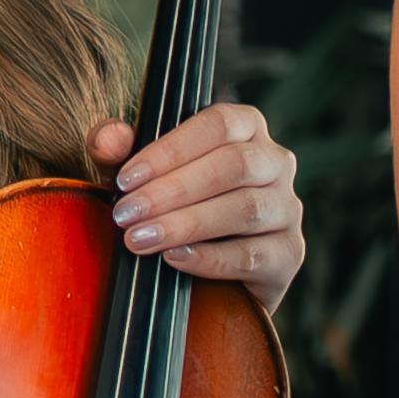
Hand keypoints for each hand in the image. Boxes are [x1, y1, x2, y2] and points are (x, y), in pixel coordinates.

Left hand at [93, 101, 305, 312]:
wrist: (206, 274)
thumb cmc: (171, 205)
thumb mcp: (138, 174)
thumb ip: (117, 151)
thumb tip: (109, 137)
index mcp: (246, 129)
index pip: (218, 123)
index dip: (170, 149)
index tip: (127, 178)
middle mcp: (275, 162)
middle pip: (234, 165)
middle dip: (173, 190)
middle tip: (127, 214)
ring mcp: (287, 208)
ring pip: (246, 208)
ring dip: (186, 224)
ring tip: (141, 239)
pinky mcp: (288, 253)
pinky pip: (253, 254)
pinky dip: (210, 258)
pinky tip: (175, 258)